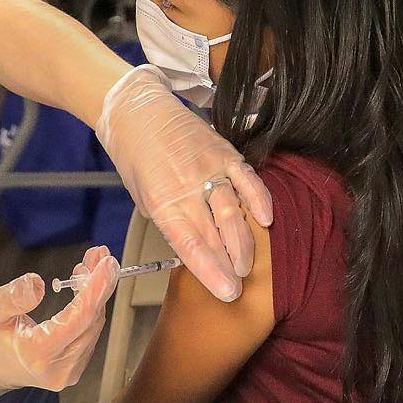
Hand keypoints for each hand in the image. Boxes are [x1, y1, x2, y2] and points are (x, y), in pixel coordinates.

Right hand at [0, 248, 117, 400]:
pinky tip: (85, 286)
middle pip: (91, 320)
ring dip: (96, 293)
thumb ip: (12, 296)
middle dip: (99, 285)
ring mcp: (68, 372)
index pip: (79, 318)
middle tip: (100, 255)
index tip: (108, 263)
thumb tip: (38, 283)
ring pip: (94, 325)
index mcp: (36, 354)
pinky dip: (90, 307)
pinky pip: (89, 332)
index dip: (97, 288)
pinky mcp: (73, 368)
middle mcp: (58, 369)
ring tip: (89, 265)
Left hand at [97, 67, 273, 301]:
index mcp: (161, 202)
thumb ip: (170, 220)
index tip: (226, 292)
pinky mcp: (223, 151)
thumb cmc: (136, 157)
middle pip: (214, 235)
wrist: (137, 110)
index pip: (190, 245)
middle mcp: (186, 188)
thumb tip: (194, 245)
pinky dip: (258, 199)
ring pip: (232, 212)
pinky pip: (246, 178)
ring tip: (248, 266)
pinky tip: (267, 220)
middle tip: (239, 288)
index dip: (210, 271)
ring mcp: (207, 168)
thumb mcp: (143, 196)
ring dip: (243, 242)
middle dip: (228, 266)